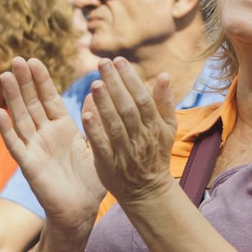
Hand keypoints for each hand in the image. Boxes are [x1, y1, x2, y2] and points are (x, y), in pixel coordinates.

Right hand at [0, 58, 104, 233]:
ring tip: (6, 75)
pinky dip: (6, 130)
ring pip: (21, 118)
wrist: (81, 212)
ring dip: (13, 98)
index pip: (49, 99)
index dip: (41, 81)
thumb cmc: (90, 182)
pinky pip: (15, 145)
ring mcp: (35, 148)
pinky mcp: (29, 165)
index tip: (35, 60)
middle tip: (17, 59)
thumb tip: (95, 94)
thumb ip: (94, 121)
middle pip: (32, 103)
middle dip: (25, 82)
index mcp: (64, 129)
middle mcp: (46, 135)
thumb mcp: (96, 146)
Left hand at [82, 58, 178, 207]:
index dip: (131, 79)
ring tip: (94, 83)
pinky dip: (95, 131)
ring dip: (104, 104)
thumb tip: (164, 74)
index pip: (143, 98)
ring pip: (115, 125)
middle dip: (115, 84)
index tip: (119, 60)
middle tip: (102, 63)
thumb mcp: (167, 129)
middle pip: (128, 108)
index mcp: (154, 126)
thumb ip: (165, 102)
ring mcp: (125, 152)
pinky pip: (102, 146)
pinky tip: (85, 114)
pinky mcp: (109, 165)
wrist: (147, 191)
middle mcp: (141, 137)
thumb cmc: (155, 154)